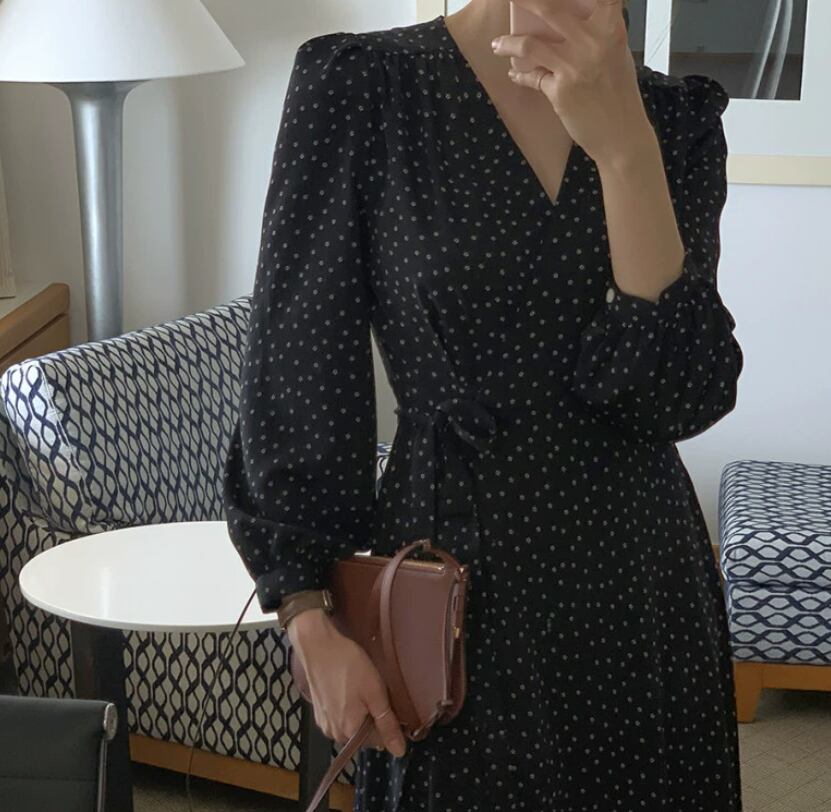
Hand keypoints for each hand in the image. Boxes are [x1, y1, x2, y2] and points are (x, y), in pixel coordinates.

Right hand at [288, 610, 407, 756]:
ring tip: (362, 686)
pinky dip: (347, 705)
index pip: (380, 740)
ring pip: (352, 723)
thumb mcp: (375, 693)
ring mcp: (324, 722)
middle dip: (373, 716)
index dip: (389, 721)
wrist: (318, 646)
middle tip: (376, 691)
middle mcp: (334, 734)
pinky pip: (340, 715)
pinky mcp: (318, 710)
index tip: (390, 701)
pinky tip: (348, 687)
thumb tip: (399, 751)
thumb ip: (387, 724)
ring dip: (360, 710)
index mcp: (350, 733)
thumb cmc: (349, 667)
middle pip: (364, 732)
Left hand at [491, 0, 654, 167]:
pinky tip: (514, 73)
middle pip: (550, 8)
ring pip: (529, 44)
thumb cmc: (620, 95)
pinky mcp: (560, 90)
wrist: (621, 135)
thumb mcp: (617, 54)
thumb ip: (598, 32)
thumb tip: (574, 17)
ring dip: (507, 43)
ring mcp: (574, 65)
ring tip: (497, 44)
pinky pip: (531, 76)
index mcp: (611, 28)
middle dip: (524, 1)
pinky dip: (520, 75)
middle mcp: (593, 42)